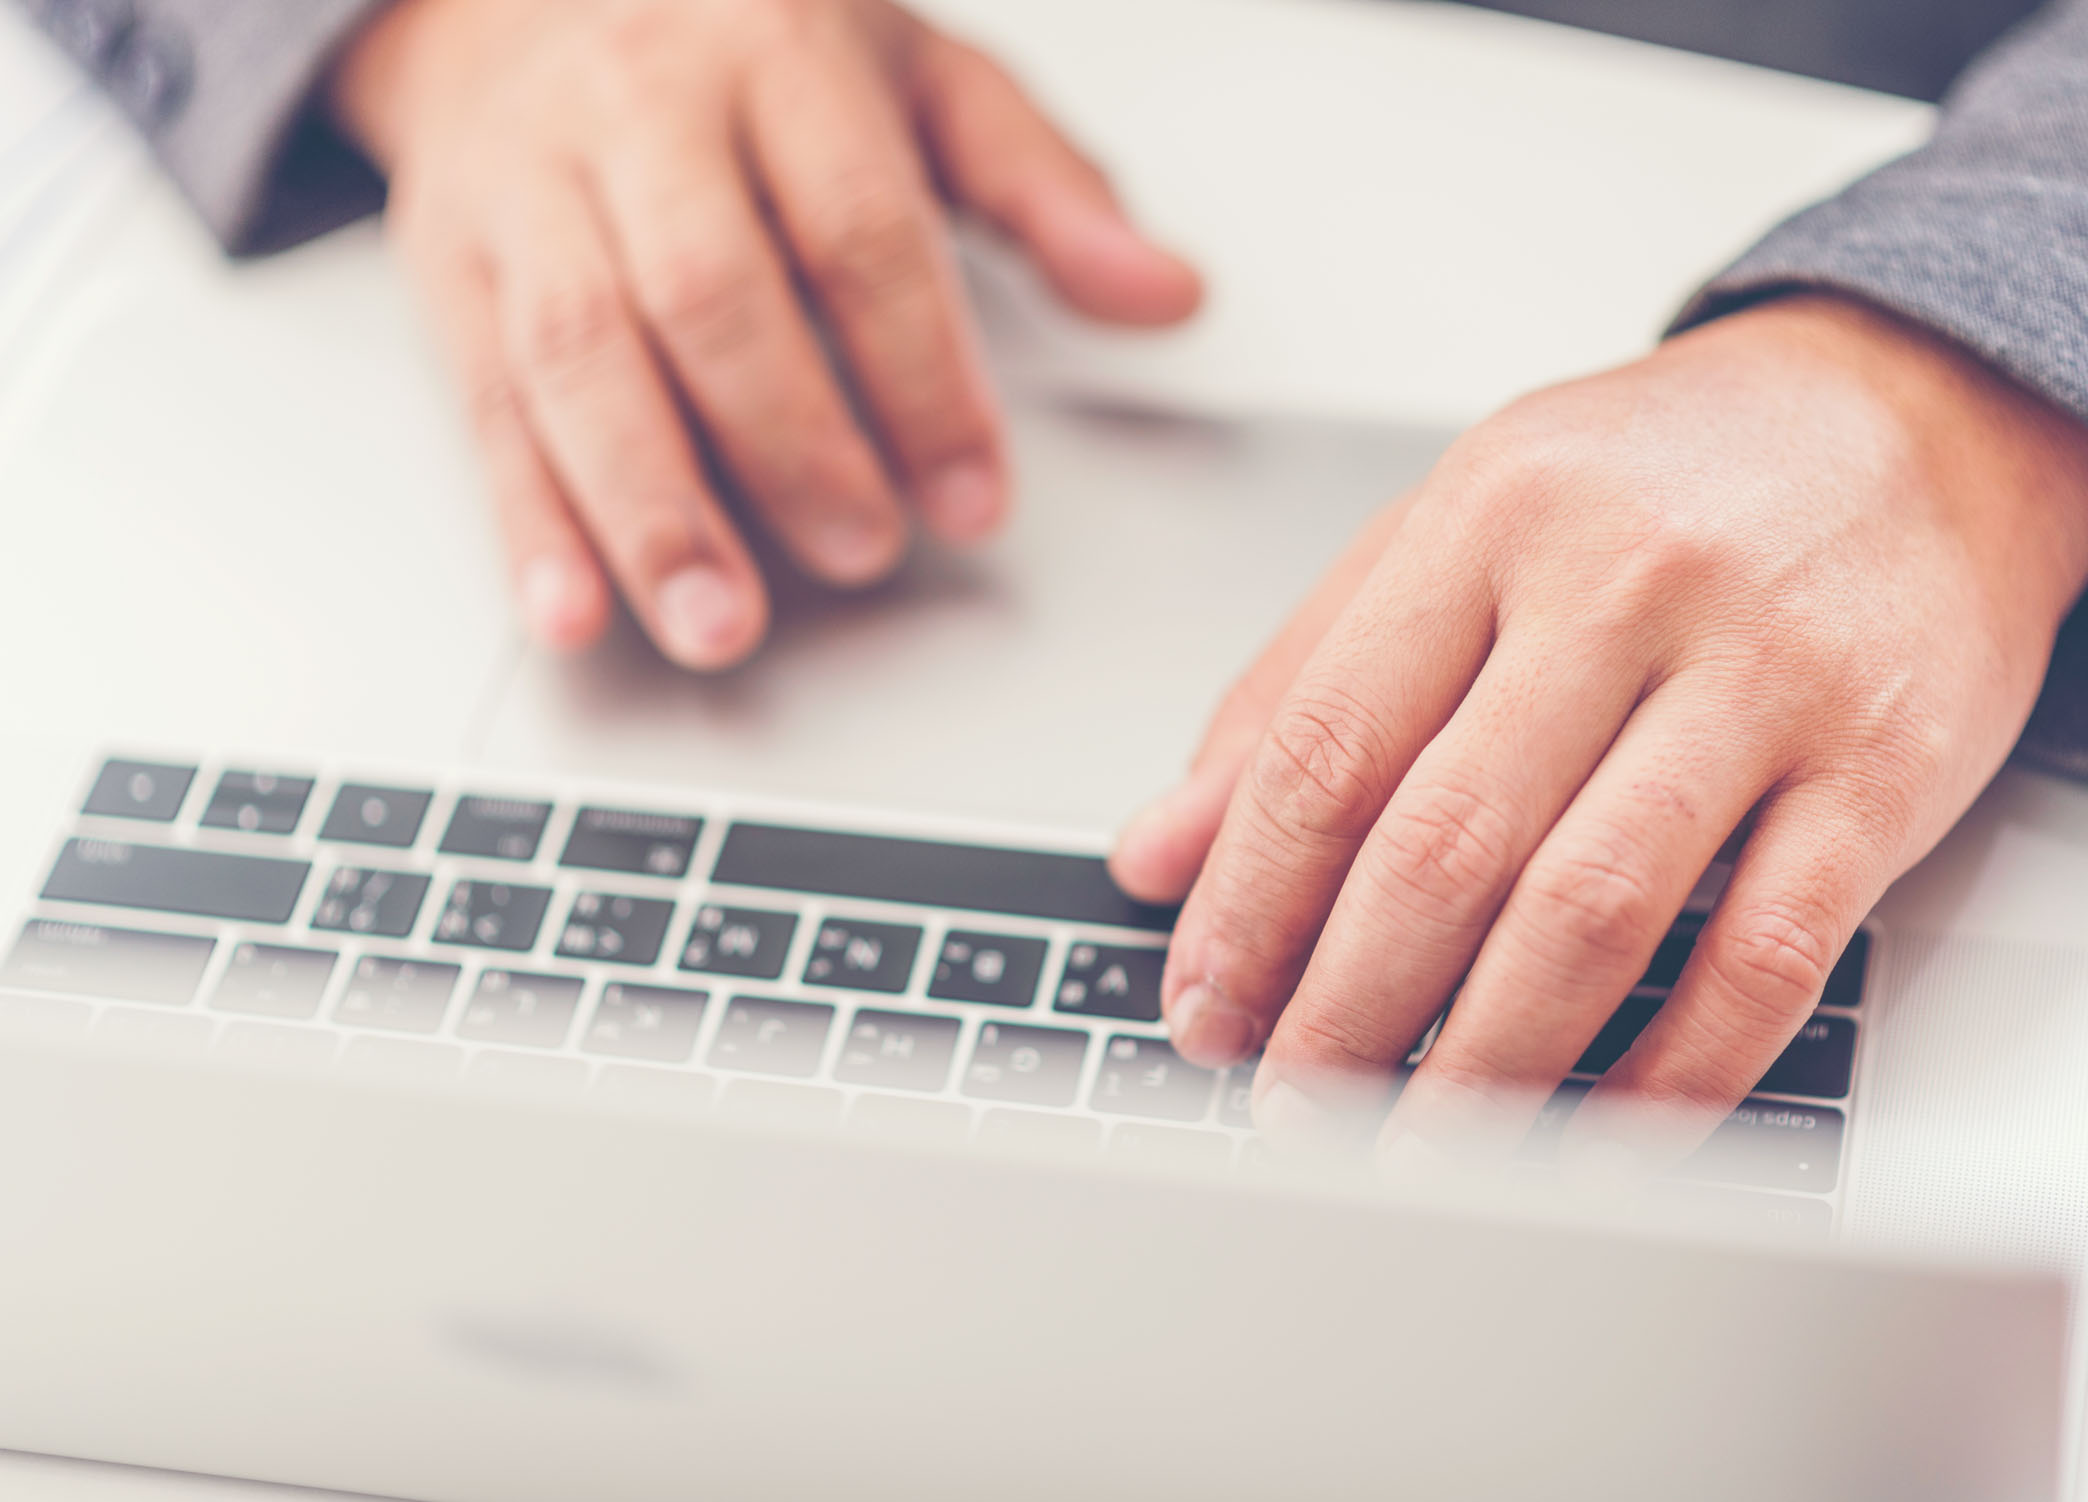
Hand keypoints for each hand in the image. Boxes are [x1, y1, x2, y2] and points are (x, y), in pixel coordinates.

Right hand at [328, 0, 1200, 667]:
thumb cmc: (742, 38)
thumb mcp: (914, 73)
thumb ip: (1040, 186)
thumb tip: (1165, 293)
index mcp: (775, 55)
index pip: (857, 229)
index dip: (920, 376)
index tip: (974, 498)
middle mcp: (640, 113)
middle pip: (707, 293)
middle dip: (789, 444)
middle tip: (862, 554)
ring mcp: (528, 187)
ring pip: (578, 355)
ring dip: (650, 508)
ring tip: (718, 625)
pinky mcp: (449, 264)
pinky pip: (481, 399)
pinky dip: (524, 519)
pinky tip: (568, 608)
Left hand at [1110, 294, 2087, 1176]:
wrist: (1925, 408)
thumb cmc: (1668, 480)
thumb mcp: (1455, 527)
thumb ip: (1300, 683)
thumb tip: (1164, 850)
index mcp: (1487, 519)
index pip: (1326, 747)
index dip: (1248, 906)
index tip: (1207, 1008)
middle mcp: (1620, 584)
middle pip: (1442, 846)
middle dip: (1344, 1009)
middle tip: (1292, 1108)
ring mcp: (1763, 674)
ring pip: (1590, 913)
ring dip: (1487, 1067)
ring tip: (1421, 1153)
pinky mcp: (1883, 764)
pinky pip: (1766, 957)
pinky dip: (1676, 1072)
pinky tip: (1606, 1133)